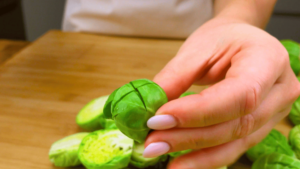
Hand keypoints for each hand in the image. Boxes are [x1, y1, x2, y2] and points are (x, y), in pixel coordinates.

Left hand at [143, 18, 299, 168]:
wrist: (240, 42)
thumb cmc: (222, 39)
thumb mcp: (197, 49)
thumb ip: (175, 78)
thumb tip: (151, 111)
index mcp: (268, 61)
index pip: (239, 95)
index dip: (198, 112)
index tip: (158, 119)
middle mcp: (279, 91)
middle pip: (236, 124)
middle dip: (189, 137)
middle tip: (151, 142)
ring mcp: (275, 113)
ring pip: (235, 143)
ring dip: (194, 154)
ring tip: (159, 152)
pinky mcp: (260, 127)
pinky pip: (233, 147)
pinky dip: (204, 157)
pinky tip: (180, 162)